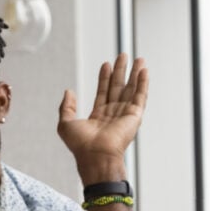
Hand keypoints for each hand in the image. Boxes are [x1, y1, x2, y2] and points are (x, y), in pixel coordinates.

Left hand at [57, 54, 147, 183]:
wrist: (95, 155)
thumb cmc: (80, 145)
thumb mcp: (65, 123)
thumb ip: (66, 107)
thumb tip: (68, 91)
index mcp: (98, 117)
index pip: (103, 92)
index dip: (104, 78)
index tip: (105, 64)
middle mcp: (113, 114)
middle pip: (118, 87)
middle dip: (120, 71)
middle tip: (123, 55)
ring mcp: (125, 115)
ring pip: (131, 89)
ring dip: (135, 74)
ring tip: (138, 59)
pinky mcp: (134, 116)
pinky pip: (140, 97)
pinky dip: (143, 83)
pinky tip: (144, 71)